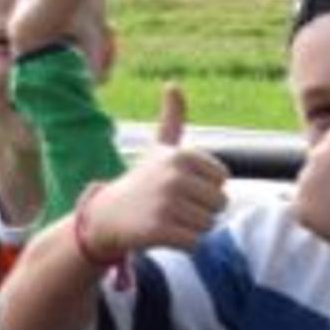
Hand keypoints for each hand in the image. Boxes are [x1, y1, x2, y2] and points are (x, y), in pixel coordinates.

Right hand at [84, 85, 229, 253]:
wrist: (107, 215)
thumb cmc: (141, 182)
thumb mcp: (158, 148)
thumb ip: (172, 119)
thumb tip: (172, 85)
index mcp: (183, 155)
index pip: (222, 181)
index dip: (204, 189)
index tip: (180, 187)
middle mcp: (175, 176)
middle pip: (219, 204)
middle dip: (200, 211)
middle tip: (172, 207)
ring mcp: (167, 203)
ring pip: (208, 225)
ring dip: (191, 228)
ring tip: (167, 219)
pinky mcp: (159, 229)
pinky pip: (194, 244)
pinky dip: (183, 245)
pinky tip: (163, 234)